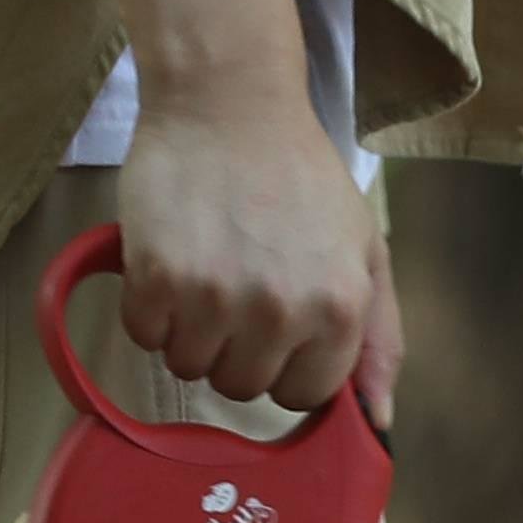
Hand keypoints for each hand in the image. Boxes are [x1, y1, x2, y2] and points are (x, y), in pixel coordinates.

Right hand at [111, 83, 383, 414]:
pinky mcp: (156, 277)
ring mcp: (214, 297)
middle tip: (237, 285)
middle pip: (241, 389)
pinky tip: (171, 259)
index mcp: (338, 310)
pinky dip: (149, 308)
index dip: (285, 364)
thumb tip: (378, 421)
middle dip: (236, 348)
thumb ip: (379, 339)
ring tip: (204, 268)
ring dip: (190, 330)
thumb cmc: (301, 175)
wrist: (230, 102)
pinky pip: (143, 336)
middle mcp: (279, 311)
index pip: (301, 397)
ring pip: (188, 367)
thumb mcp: (364, 250)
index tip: (278, 323)